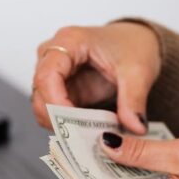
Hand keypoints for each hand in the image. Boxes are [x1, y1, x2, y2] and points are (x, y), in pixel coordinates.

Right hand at [31, 22, 160, 133]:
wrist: (136, 42)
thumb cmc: (133, 45)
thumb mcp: (139, 71)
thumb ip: (134, 99)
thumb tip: (135, 127)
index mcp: (69, 41)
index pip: (47, 75)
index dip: (55, 102)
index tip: (73, 123)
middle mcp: (54, 55)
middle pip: (40, 93)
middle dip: (57, 119)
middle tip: (82, 137)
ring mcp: (55, 74)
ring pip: (43, 106)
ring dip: (62, 124)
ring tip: (88, 135)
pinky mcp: (61, 90)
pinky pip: (55, 113)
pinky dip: (68, 126)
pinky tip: (87, 132)